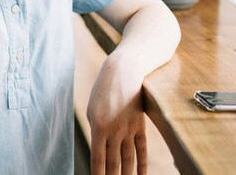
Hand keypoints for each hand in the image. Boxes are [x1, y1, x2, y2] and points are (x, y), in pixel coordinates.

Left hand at [87, 55, 147, 174]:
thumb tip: (99, 149)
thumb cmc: (103, 89)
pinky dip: (142, 165)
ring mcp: (129, 129)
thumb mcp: (93, 108)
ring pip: (128, 160)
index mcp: (98, 127)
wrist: (124, 70)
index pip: (98, 160)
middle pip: (113, 164)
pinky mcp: (140, 125)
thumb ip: (96, 129)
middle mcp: (114, 131)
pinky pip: (142, 149)